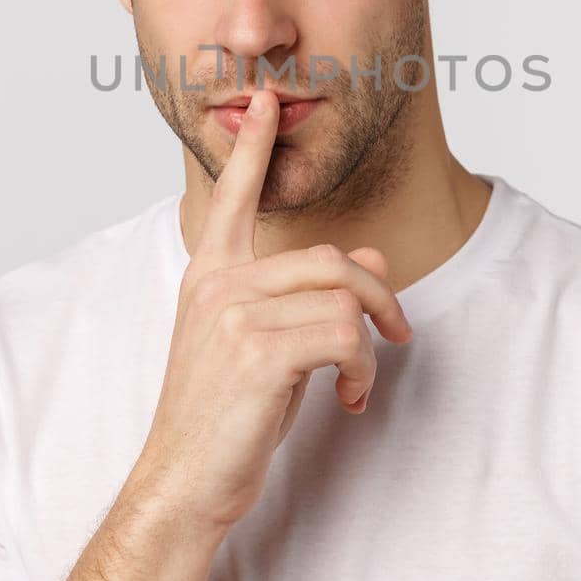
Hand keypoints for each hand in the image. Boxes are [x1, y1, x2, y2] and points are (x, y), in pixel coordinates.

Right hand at [132, 89, 414, 530]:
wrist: (184, 480)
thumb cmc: (222, 416)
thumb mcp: (266, 345)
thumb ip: (307, 298)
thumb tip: (374, 262)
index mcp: (209, 275)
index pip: (232, 197)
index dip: (252, 147)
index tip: (264, 100)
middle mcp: (217, 283)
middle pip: (332, 259)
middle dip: (379, 300)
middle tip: (397, 335)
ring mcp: (234, 313)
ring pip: (344, 298)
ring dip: (369, 347)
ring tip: (353, 382)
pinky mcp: (256, 350)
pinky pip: (345, 336)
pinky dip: (362, 371)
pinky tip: (345, 398)